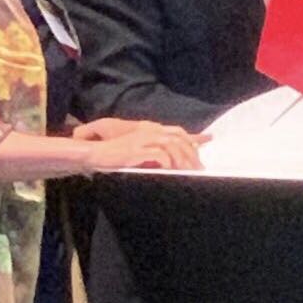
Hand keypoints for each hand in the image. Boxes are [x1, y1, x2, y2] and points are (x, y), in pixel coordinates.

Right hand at [78, 120, 208, 171]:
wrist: (95, 154)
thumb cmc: (116, 155)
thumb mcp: (138, 150)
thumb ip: (154, 152)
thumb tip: (171, 161)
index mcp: (150, 130)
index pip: (178, 131)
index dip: (193, 139)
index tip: (206, 147)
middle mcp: (148, 131)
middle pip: (178, 138)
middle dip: (191, 154)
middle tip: (198, 170)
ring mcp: (142, 140)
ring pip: (171, 145)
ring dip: (182, 159)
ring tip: (188, 173)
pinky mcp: (135, 150)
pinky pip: (158, 155)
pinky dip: (167, 163)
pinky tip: (170, 171)